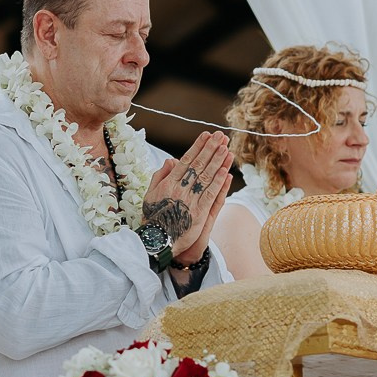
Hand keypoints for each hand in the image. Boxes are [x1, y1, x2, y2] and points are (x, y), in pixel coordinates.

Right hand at [144, 133, 231, 265]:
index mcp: (168, 183)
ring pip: (206, 177)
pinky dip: (219, 182)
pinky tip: (226, 171)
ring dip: (217, 161)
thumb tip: (170, 160)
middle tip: (220, 136)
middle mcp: (179, 189)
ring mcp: (190, 201)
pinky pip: (211, 195)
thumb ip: (160, 176)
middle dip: (210, 149)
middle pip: (198, 165)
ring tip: (226, 148)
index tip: (206, 136)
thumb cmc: (152, 218)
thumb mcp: (150, 194)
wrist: (156, 241)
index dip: (197, 147)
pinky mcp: (199, 213)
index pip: (186, 160)